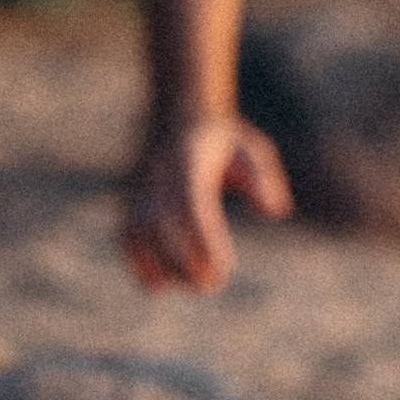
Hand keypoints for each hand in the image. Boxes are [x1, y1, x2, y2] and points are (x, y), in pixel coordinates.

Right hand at [121, 114, 292, 291]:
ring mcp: (137, 188)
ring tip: (190, 283)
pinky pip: (126, 238)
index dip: (203, 239)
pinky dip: (139, 263)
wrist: (176, 115)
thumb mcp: (250, 148)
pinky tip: (162, 283)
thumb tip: (274, 211)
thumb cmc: (220, 140)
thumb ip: (262, 178)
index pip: (190, 203)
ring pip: (137, 234)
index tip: (223, 269)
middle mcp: (157, 174)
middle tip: (210, 284)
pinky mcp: (127, 202)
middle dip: (182, 261)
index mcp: (187, 159)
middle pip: (159, 224)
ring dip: (161, 266)